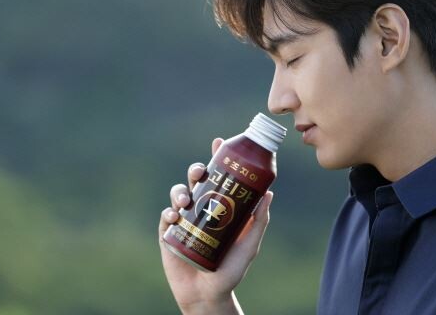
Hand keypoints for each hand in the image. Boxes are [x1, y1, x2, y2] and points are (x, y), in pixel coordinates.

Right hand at [158, 138, 273, 313]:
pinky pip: (166, 215)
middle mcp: (201, 207)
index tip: (218, 142)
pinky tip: (175, 218)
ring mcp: (184, 219)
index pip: (219, 176)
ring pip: (178, 193)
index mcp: (220, 205)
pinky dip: (169, 213)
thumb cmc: (232, 269)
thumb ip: (259, 220)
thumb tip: (269, 192)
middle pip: (196, 180)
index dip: (217, 158)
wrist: (208, 294)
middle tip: (200, 172)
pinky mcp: (169, 232)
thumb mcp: (249, 244)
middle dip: (196, 170)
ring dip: (180, 191)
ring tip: (185, 201)